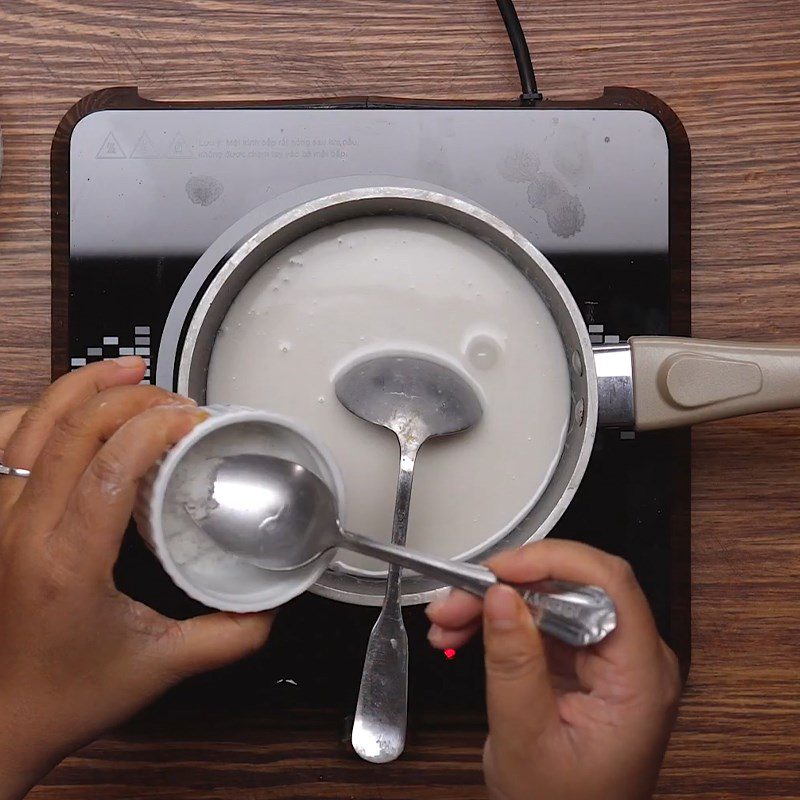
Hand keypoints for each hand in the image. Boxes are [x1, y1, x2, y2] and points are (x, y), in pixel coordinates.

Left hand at [0, 359, 272, 798]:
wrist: (1, 720)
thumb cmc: (65, 694)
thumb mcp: (161, 667)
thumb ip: (229, 636)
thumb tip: (271, 605)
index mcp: (67, 561)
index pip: (109, 464)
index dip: (157, 427)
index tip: (195, 422)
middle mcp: (23, 531)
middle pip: (72, 427)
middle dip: (132, 397)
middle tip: (176, 401)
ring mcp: (1, 521)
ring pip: (31, 423)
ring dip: (82, 386)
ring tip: (127, 369)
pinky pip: (7, 443)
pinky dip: (39, 411)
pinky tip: (71, 406)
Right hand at [426, 540, 680, 799]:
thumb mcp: (525, 739)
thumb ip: (513, 663)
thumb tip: (501, 596)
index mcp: (640, 677)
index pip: (610, 584)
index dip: (553, 561)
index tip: (500, 569)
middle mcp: (633, 659)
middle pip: (573, 586)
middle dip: (507, 586)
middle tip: (455, 601)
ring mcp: (610, 659)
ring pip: (551, 598)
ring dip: (494, 603)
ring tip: (448, 622)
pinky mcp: (585, 661)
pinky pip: (541, 621)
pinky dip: (500, 623)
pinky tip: (464, 633)